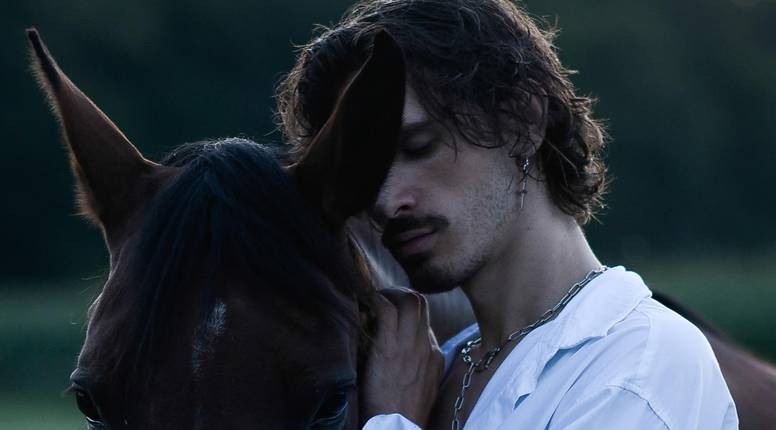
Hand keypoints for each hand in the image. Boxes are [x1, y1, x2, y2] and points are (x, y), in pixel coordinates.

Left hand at [360, 288, 444, 426]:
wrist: (399, 429)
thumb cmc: (401, 414)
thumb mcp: (419, 390)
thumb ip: (415, 369)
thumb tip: (397, 355)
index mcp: (434, 357)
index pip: (425, 320)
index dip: (406, 311)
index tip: (390, 310)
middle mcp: (426, 347)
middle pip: (421, 303)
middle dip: (401, 293)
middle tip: (382, 297)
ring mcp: (412, 346)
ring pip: (411, 299)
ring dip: (390, 292)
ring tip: (373, 297)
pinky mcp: (392, 349)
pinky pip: (387, 310)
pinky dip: (376, 300)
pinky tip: (365, 302)